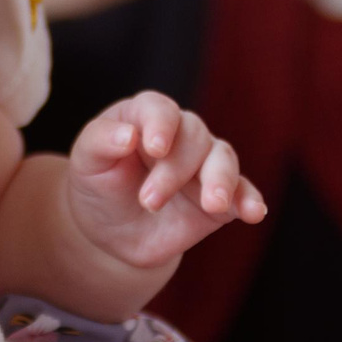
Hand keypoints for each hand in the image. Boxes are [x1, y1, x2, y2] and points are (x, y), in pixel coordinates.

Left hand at [64, 91, 264, 272]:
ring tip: (213, 204)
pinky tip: (254, 211)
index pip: (160, 109)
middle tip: (149, 202)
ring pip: (223, 158)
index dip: (160, 124)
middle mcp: (180, 135)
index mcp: (145, 117)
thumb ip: (100, 141)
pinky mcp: (220, 198)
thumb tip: (127, 134)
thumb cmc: (98, 185)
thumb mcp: (86, 162)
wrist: (111, 232)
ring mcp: (203, 165)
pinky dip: (250, 199)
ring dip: (220, 180)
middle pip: (193, 137)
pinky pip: (242, 193)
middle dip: (174, 170)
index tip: (154, 148)